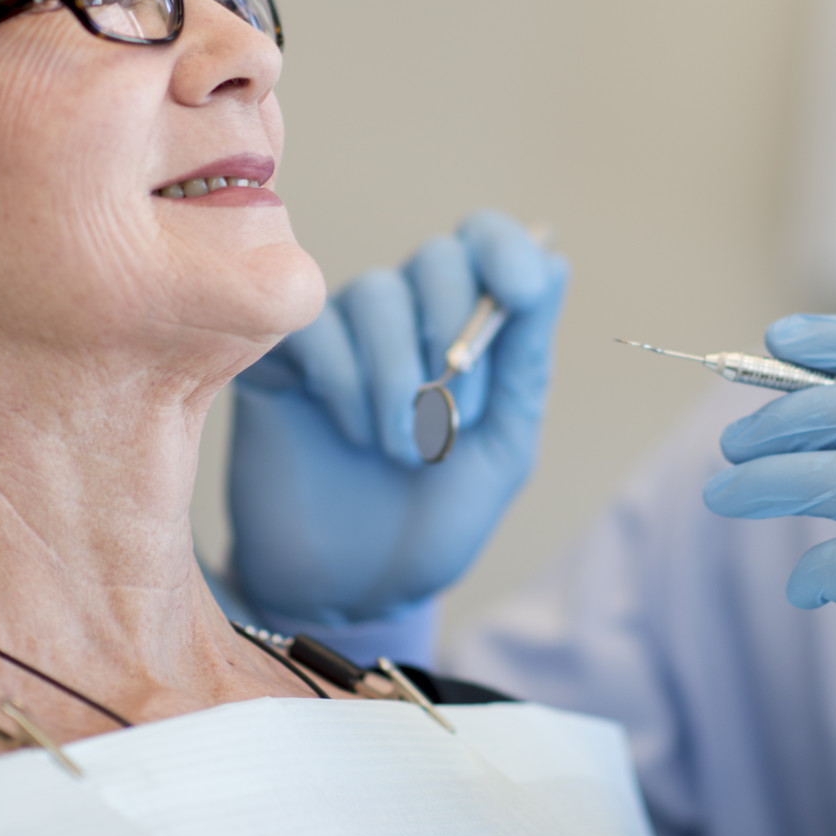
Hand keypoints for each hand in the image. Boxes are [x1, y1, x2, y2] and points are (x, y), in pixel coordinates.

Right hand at [228, 211, 567, 623]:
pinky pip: (313, 329)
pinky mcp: (280, 360)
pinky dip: (345, 382)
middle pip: (435, 259)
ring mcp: (340, 335)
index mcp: (466, 329)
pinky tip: (353, 435)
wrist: (349, 593)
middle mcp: (405, 317)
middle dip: (454, 326)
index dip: (504, 249)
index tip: (521, 290)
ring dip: (400, 374)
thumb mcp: (500, 448)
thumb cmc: (432, 522)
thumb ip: (523, 359)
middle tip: (453, 406)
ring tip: (402, 449)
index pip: (485, 242)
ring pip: (376, 293)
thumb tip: (555, 262)